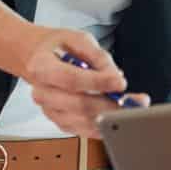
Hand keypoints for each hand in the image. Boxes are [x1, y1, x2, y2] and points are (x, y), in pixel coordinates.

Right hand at [18, 28, 147, 138]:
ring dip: (110, 117)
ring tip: (130, 107)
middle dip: (110, 105)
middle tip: (134, 101)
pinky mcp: (59, 121)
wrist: (36, 58)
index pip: (72, 79)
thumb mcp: (78, 39)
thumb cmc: (57, 47)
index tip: (120, 83)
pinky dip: (103, 125)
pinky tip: (117, 116)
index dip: (98, 83)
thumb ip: (98, 57)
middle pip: (79, 105)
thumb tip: (115, 77)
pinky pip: (83, 130)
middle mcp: (42, 92)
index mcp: (41, 67)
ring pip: (83, 121)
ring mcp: (50, 110)